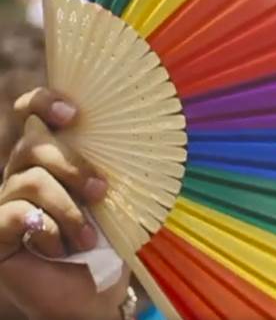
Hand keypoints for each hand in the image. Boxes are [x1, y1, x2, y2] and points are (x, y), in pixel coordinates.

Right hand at [0, 88, 129, 318]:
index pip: (32, 112)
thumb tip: (141, 132)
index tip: (73, 113)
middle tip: (101, 190)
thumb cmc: (109, 242)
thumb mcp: (117, 199)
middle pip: (33, 144)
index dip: (44, 101)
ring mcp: (6, 203)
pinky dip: (46, 230)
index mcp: (52, 158)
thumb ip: (112, 166)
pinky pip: (15, 214)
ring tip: (87, 238)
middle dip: (72, 165)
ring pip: (30, 180)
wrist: (95, 294)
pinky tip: (58, 248)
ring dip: (68, 209)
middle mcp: (23, 174)